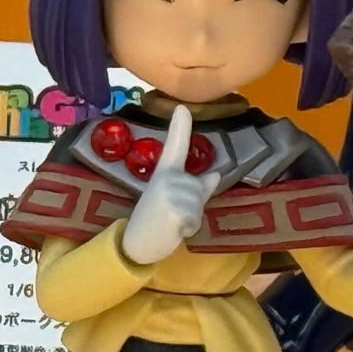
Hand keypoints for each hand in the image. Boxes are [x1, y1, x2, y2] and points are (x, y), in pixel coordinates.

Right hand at [121, 105, 220, 264]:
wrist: (136, 244)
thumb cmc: (155, 220)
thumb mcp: (173, 199)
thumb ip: (198, 188)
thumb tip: (217, 176)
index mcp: (165, 173)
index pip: (175, 147)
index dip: (180, 126)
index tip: (182, 107)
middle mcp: (167, 179)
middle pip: (199, 190)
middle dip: (194, 207)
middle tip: (171, 215)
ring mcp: (171, 194)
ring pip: (199, 206)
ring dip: (191, 220)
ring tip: (171, 224)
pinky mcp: (176, 212)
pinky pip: (195, 221)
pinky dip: (189, 230)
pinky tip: (172, 232)